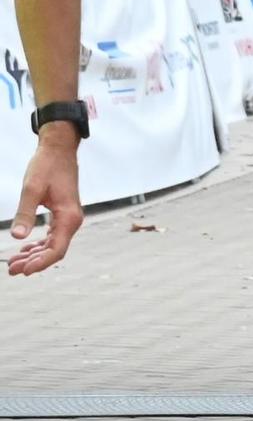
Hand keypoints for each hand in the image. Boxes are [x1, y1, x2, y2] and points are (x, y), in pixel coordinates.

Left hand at [11, 128, 82, 275]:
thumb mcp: (32, 189)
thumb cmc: (47, 166)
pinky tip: (25, 248)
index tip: (22, 270)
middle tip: (11, 270)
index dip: (40, 263)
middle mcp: (72, 220)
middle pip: (55, 250)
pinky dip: (39, 244)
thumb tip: (18, 238)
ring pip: (53, 245)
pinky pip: (53, 236)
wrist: (59, 149)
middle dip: (33, 262)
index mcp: (69, 217)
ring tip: (14, 262)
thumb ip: (25, 214)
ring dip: (34, 255)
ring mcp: (68, 218)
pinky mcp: (63, 214)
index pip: (57, 250)